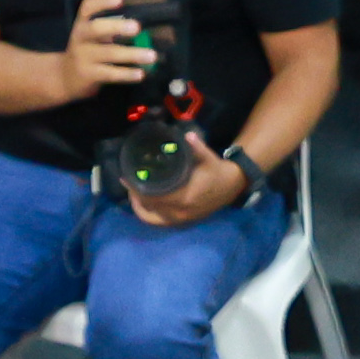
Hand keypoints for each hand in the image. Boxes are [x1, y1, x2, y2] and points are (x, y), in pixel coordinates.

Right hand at [56, 0, 158, 94]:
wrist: (65, 77)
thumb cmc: (87, 52)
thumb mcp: (93, 37)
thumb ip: (111, 30)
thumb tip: (143, 30)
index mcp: (83, 24)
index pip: (87, 8)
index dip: (102, 1)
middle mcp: (80, 38)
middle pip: (95, 28)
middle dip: (116, 26)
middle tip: (137, 26)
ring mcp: (83, 57)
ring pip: (108, 53)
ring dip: (132, 54)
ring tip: (152, 55)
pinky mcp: (88, 75)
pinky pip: (109, 73)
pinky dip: (126, 74)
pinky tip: (140, 74)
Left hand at [126, 147, 249, 228]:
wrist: (233, 186)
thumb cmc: (217, 171)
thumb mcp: (208, 158)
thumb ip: (197, 147)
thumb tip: (186, 136)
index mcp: (184, 198)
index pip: (152, 198)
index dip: (136, 190)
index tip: (127, 178)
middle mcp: (180, 212)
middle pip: (148, 208)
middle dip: (134, 196)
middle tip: (128, 183)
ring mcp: (181, 219)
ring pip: (152, 219)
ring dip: (140, 208)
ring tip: (133, 194)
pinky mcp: (183, 220)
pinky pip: (160, 222)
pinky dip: (150, 215)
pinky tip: (145, 205)